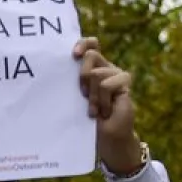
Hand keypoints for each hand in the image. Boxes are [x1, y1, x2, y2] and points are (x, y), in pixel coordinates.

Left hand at [74, 38, 138, 173]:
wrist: (105, 138)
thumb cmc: (85, 120)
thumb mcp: (74, 98)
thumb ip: (72, 81)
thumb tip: (57, 67)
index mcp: (92, 67)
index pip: (91, 44)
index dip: (83, 43)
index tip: (73, 55)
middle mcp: (105, 67)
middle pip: (91, 54)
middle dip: (82, 76)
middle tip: (83, 95)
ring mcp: (115, 74)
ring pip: (97, 74)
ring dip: (92, 96)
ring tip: (95, 110)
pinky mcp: (124, 84)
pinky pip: (107, 84)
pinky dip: (102, 101)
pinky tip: (105, 111)